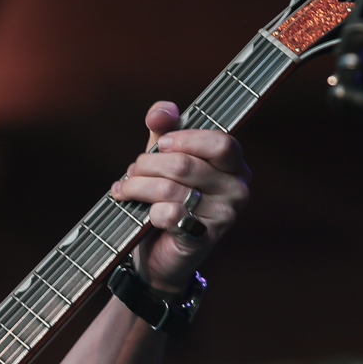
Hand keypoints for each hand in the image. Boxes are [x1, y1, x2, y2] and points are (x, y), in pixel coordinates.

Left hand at [109, 101, 250, 292]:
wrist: (160, 253)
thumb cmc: (166, 200)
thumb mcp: (165, 159)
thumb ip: (165, 131)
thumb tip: (161, 110)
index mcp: (235, 166)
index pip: (221, 143)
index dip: (186, 139)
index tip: (162, 145)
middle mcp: (237, 190)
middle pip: (185, 165)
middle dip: (147, 165)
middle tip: (132, 171)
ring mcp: (224, 217)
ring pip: (171, 189)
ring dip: (138, 187)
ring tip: (125, 189)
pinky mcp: (203, 238)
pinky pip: (170, 214)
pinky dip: (148, 212)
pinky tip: (139, 212)